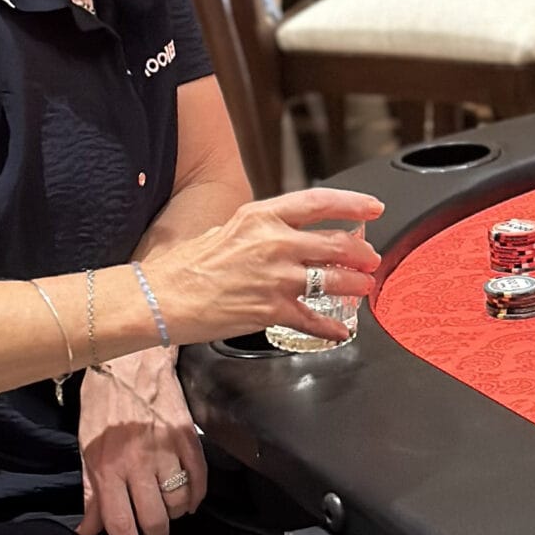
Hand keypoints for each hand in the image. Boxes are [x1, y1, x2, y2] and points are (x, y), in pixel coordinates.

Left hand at [75, 349, 207, 534]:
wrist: (133, 360)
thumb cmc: (104, 401)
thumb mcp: (86, 446)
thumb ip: (91, 492)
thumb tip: (89, 529)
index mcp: (107, 466)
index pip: (119, 522)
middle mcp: (137, 462)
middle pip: (154, 519)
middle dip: (154, 534)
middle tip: (150, 529)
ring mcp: (166, 450)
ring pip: (178, 503)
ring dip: (173, 513)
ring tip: (165, 505)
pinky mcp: (188, 438)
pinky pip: (199, 481)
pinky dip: (195, 496)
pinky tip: (186, 497)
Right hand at [141, 188, 383, 347]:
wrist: (162, 298)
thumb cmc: (185, 266)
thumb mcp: (225, 230)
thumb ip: (259, 231)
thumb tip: (283, 234)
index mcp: (261, 217)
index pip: (318, 202)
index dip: (353, 204)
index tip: (372, 208)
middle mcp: (274, 244)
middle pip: (336, 244)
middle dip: (362, 253)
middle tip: (370, 259)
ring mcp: (276, 278)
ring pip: (333, 280)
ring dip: (355, 286)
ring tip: (363, 289)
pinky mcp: (272, 310)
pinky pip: (314, 320)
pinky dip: (332, 328)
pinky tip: (340, 331)